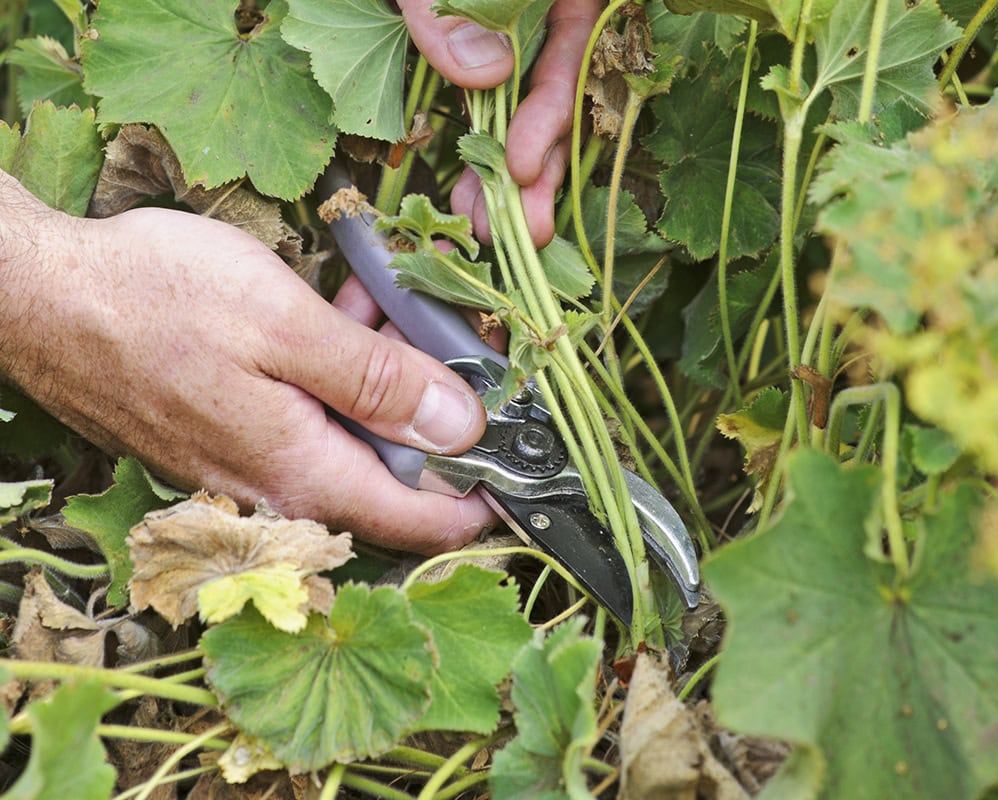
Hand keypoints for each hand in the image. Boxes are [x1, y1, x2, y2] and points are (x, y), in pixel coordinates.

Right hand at [0, 175, 494, 553]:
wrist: (33, 294)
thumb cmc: (152, 299)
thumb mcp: (286, 324)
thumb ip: (380, 382)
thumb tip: (464, 426)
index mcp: (302, 473)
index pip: (421, 521)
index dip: (484, 500)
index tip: (525, 463)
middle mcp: (274, 490)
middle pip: (389, 481)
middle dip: (430, 418)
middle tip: (447, 344)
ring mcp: (241, 470)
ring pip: (346, 446)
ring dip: (379, 390)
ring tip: (381, 312)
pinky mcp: (219, 441)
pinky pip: (303, 428)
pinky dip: (332, 385)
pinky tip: (332, 326)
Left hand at [397, 0, 600, 246]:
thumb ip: (451, 1)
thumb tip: (482, 74)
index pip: (569, 54)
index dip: (551, 118)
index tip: (525, 169)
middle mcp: (544, 13)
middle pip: (553, 99)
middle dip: (534, 173)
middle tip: (515, 234)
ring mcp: (514, 33)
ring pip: (520, 112)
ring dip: (503, 175)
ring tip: (484, 231)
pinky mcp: (481, 47)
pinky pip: (487, 105)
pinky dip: (477, 149)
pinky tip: (462, 194)